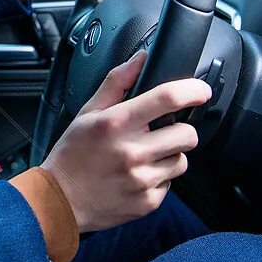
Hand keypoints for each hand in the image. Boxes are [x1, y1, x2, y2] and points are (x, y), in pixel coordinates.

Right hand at [40, 51, 209, 233]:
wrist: (60, 201)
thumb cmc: (73, 154)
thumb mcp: (88, 112)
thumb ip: (117, 82)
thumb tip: (140, 59)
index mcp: (116, 123)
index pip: (167, 99)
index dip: (193, 90)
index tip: (200, 90)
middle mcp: (131, 151)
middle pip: (187, 134)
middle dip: (181, 130)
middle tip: (163, 132)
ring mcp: (141, 180)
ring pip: (182, 161)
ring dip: (169, 156)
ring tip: (144, 157)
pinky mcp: (147, 202)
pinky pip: (170, 184)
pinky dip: (158, 179)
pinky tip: (137, 176)